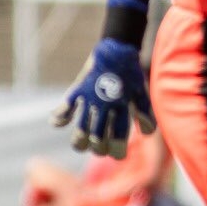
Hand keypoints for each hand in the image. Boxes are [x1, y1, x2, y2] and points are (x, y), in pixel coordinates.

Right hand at [51, 38, 155, 157]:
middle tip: (100, 149)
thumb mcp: (141, 93)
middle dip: (98, 149)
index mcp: (122, 108)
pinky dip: (59, 117)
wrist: (117, 49)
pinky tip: (59, 123)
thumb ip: (144, 112)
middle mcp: (105, 106)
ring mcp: (89, 99)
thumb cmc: (131, 74)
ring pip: (80, 130)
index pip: (118, 138)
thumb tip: (148, 134)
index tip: (118, 155)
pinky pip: (64, 107)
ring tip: (81, 145)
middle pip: (97, 139)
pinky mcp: (78, 90)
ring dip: (79, 141)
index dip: (117, 152)